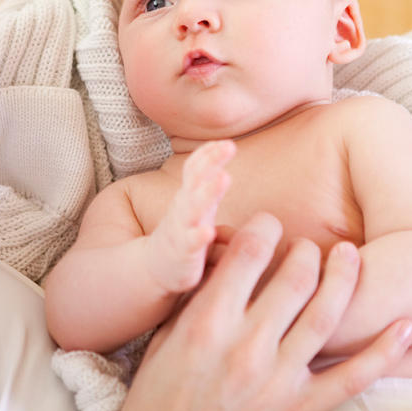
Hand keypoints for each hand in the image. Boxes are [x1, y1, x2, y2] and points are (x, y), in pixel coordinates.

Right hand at [116, 213, 411, 410]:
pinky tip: (405, 324)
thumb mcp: (166, 334)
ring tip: (349, 255)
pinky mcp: (301, 409)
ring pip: (326, 314)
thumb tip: (226, 252)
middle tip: (308, 245)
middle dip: (306, 250)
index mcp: (209, 321)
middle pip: (295, 276)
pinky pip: (353, 376)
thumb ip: (199, 293)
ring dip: (343, 277)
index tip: (269, 225)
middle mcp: (247, 346)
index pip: (251, 252)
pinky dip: (384, 351)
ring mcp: (278, 379)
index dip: (266, 227)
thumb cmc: (158, 391)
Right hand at [146, 140, 233, 292]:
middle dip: (210, 162)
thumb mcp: (200, 210)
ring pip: (193, 208)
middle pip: (196, 180)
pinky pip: (190, 244)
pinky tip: (207, 233)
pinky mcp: (182, 254)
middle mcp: (184, 208)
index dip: (208, 154)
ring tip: (223, 177)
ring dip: (207, 193)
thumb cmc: (186, 236)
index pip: (196, 168)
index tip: (225, 141)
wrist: (157, 270)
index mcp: (191, 196)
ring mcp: (182, 230)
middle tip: (228, 146)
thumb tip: (255, 181)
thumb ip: (214, 190)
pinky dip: (198, 237)